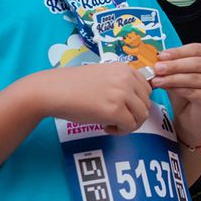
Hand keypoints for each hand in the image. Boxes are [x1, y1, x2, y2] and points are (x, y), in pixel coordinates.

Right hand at [36, 62, 152, 134]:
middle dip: (134, 115)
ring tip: (112, 124)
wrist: (53, 90)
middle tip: (117, 119)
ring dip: (129, 124)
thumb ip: (120, 83)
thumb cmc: (73, 85)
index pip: (147, 89)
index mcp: (124, 68)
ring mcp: (122, 93)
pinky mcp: (115, 110)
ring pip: (142, 116)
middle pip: (146, 103)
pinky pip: (130, 126)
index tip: (122, 107)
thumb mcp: (103, 76)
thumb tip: (135, 101)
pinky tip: (106, 128)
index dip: (136, 102)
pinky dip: (121, 131)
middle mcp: (126, 78)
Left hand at [150, 44, 200, 146]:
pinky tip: (166, 89)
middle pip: (197, 63)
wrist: (191, 120)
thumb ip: (169, 69)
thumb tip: (156, 62)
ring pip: (194, 78)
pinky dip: (178, 89)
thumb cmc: (185, 96)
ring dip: (173, 78)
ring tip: (157, 80)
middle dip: (174, 65)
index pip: (196, 49)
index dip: (179, 51)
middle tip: (158, 68)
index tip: (161, 55)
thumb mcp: (175, 77)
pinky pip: (194, 92)